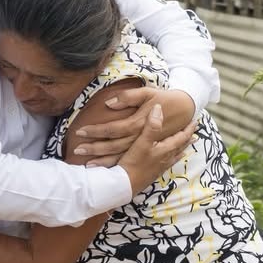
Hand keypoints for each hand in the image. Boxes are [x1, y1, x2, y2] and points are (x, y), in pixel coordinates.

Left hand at [74, 87, 195, 165]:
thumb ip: (128, 97)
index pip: (112, 129)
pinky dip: (117, 165)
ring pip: (121, 156)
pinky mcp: (150, 151)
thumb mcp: (148, 93)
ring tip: (86, 165)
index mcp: (139, 124)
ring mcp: (146, 147)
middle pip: (113, 146)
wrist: (185, 110)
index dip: (96, 131)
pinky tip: (104, 169)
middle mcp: (141, 139)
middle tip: (77, 150)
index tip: (80, 132)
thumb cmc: (165, 99)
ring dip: (103, 161)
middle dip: (94, 149)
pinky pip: (132, 160)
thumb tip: (109, 102)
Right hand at [117, 104, 195, 194]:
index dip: (189, 128)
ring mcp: (161, 166)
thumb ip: (152, 125)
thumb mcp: (142, 141)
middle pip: (181, 145)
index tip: (196, 120)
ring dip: (183, 146)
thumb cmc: (133, 162)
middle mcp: (167, 157)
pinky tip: (173, 158)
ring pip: (177, 153)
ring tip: (189, 142)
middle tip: (195, 130)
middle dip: (188, 136)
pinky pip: (170, 161)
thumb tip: (159, 108)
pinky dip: (175, 156)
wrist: (125, 184)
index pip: (182, 137)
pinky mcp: (155, 172)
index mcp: (166, 149)